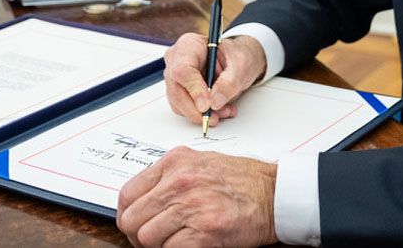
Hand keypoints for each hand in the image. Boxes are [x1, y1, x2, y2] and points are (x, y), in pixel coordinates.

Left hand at [117, 147, 277, 246]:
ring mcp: (191, 206)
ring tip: (175, 241)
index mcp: (174, 162)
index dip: (128, 214)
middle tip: (153, 239)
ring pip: (147, 238)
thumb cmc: (243, 181)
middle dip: (139, 235)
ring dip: (159, 245)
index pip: (128, 194)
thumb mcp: (200, 163)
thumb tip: (144, 200)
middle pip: (132, 219)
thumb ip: (170, 177)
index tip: (135, 223)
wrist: (275, 195)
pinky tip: (191, 243)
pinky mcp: (204, 231)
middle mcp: (179, 182)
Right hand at [163, 33, 265, 127]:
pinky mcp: (180, 91)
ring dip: (201, 113)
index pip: (182, 70)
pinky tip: (218, 110)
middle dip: (196, 109)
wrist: (238, 61)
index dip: (194, 90)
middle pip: (176, 90)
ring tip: (224, 111)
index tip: (206, 105)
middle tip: (214, 117)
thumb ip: (229, 82)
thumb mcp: (240, 65)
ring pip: (178, 102)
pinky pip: (184, 108)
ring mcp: (176, 77)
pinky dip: (201, 114)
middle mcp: (177, 60)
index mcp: (190, 45)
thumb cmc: (236, 56)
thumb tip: (215, 101)